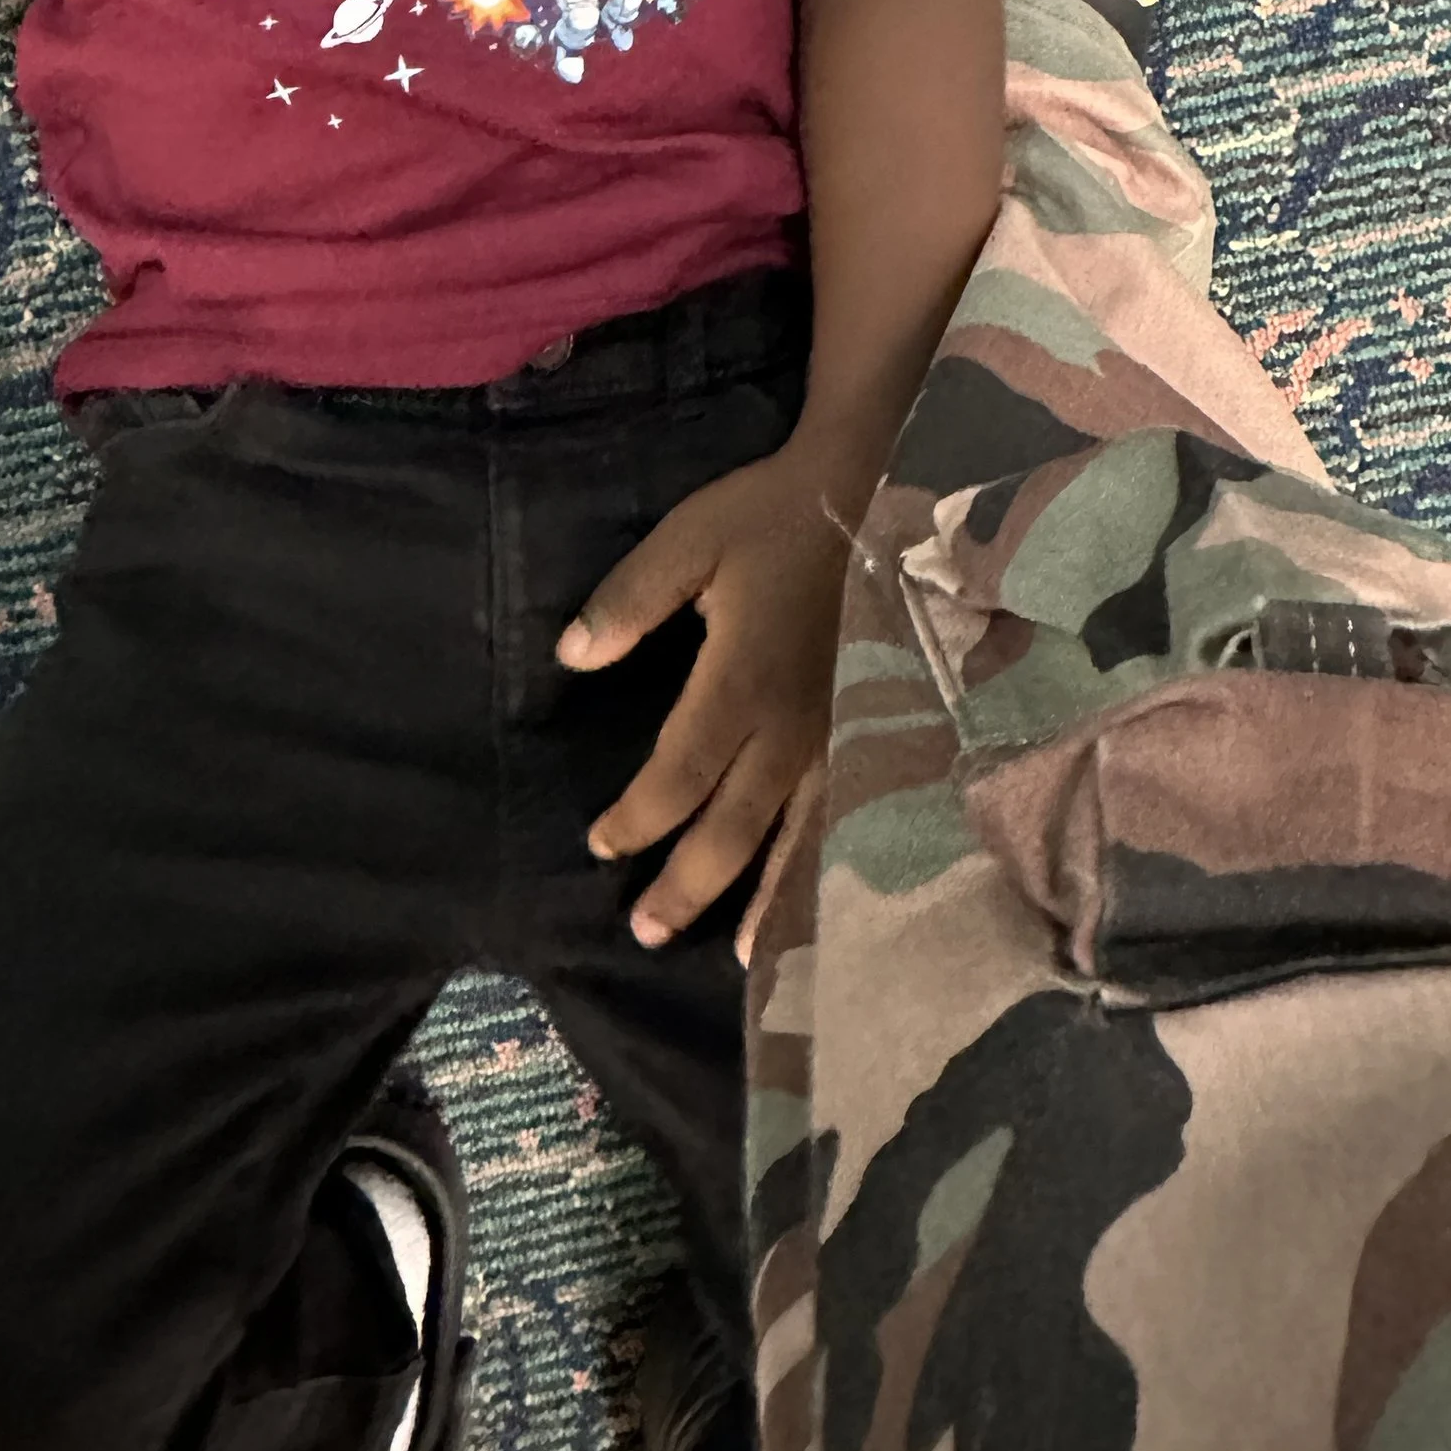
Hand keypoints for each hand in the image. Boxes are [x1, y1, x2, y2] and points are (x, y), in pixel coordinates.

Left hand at [558, 445, 851, 961]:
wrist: (876, 491)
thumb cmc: (774, 517)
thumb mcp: (689, 540)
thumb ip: (630, 601)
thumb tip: (573, 658)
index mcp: (740, 683)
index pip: (678, 776)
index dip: (638, 819)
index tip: (601, 845)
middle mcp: (794, 729)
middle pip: (734, 828)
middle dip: (687, 884)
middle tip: (646, 931)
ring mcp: (843, 737)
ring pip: (799, 840)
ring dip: (763, 900)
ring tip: (739, 959)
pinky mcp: (877, 733)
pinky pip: (849, 819)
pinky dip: (828, 870)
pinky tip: (825, 907)